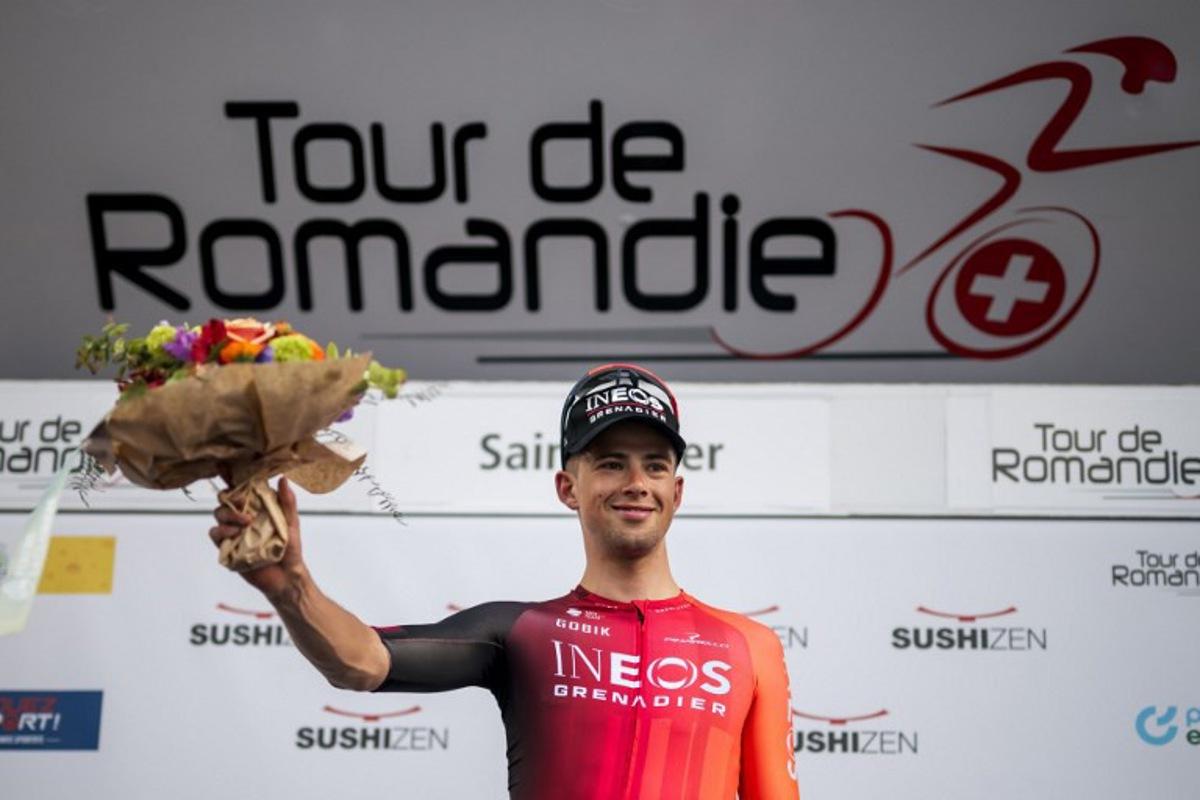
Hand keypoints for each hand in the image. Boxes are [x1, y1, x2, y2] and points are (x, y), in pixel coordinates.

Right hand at [209, 476, 306, 597]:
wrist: (286, 575)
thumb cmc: (290, 548)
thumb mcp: (291, 522)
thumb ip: (287, 502)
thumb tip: (283, 478)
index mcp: (256, 509)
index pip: (240, 491)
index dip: (235, 483)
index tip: (237, 482)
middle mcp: (242, 519)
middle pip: (225, 501)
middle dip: (231, 501)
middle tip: (245, 508)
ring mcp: (234, 533)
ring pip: (218, 516)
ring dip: (228, 517)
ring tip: (244, 525)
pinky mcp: (227, 547)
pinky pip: (215, 536)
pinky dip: (221, 533)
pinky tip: (234, 535)